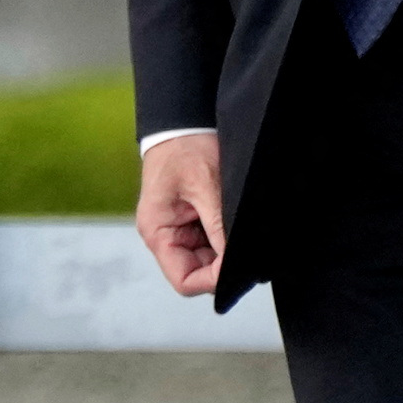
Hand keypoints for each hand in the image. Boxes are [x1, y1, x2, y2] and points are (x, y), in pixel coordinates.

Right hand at [138, 131, 229, 297]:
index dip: (214, 280)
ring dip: (226, 249)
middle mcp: (165, 235)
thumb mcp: (206, 189)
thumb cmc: (185, 148)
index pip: (185, 280)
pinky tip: (234, 219)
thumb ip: (220, 229)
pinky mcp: (191, 220)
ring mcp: (178, 229)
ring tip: (237, 224)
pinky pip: (212, 241)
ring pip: (209, 259)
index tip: (238, 266)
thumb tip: (237, 262)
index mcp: (158, 232)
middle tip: (245, 244)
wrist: (183, 122)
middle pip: (198, 272)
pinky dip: (226, 236)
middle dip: (223, 264)